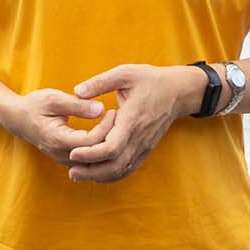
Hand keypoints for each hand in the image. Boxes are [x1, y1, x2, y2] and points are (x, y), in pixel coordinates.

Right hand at [10, 88, 110, 165]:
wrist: (18, 119)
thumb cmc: (35, 105)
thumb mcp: (54, 99)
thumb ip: (77, 105)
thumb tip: (101, 109)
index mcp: (59, 140)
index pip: (92, 141)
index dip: (106, 127)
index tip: (113, 111)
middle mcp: (63, 155)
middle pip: (96, 154)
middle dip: (110, 138)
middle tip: (119, 120)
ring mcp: (66, 160)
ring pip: (94, 162)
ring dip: (106, 146)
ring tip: (116, 128)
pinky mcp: (69, 160)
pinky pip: (90, 161)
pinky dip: (100, 150)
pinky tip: (108, 136)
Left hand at [65, 65, 195, 182]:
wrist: (178, 91)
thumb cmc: (150, 80)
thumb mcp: (125, 73)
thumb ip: (100, 83)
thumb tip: (77, 91)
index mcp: (132, 120)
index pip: (112, 147)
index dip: (91, 154)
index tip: (73, 153)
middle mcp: (139, 138)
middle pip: (115, 165)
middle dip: (91, 171)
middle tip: (71, 172)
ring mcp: (144, 146)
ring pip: (122, 170)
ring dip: (100, 176)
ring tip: (79, 174)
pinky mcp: (146, 149)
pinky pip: (129, 168)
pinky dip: (112, 174)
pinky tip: (97, 172)